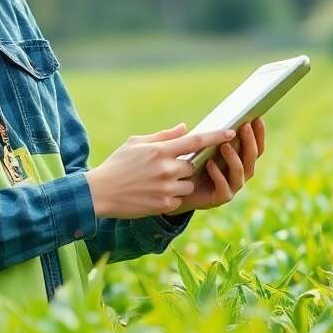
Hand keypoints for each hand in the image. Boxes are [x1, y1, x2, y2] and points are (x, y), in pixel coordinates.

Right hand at [85, 123, 236, 218]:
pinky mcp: (164, 204)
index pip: (196, 141)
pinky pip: (179, 198)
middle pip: (193, 166)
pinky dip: (171, 195)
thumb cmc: (118, 164)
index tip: (232, 132)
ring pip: (189, 183)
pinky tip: (153, 193)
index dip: (216, 136)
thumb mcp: (136, 143)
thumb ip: (163, 136)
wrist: (100, 192)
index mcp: (160, 150)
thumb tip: (185, 128)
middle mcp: (166, 168)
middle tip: (167, 167)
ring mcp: (166, 188)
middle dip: (185, 166)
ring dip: (181, 182)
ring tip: (158, 181)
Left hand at [167, 118, 265, 214]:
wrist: (178, 189)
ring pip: (240, 172)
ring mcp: (232, 187)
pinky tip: (210, 164)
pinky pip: (224, 188)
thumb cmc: (191, 164)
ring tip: (224, 145)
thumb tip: (211, 120)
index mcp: (240, 160)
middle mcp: (240, 174)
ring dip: (234, 158)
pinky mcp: (220, 199)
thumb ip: (208, 135)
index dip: (259, 133)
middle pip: (252, 158)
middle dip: (249, 141)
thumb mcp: (200, 146)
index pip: (256, 147)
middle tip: (244, 127)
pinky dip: (218, 175)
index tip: (257, 118)